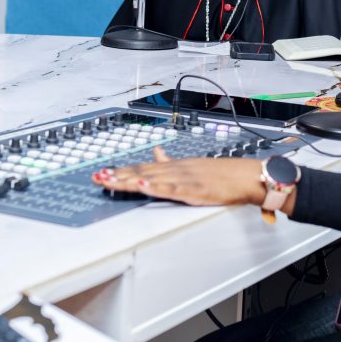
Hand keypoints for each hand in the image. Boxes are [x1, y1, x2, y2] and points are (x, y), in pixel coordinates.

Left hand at [91, 146, 267, 206]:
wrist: (245, 176)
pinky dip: (155, 187)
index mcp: (174, 166)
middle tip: (96, 177)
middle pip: (141, 172)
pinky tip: (141, 185)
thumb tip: (156, 151)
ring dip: (128, 179)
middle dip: (117, 175)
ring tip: (108, 180)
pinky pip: (171, 189)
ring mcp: (183, 178)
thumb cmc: (221, 174)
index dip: (121, 170)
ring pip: (151, 178)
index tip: (102, 172)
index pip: (142, 167)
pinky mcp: (194, 189)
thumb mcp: (192, 165)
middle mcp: (175, 170)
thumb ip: (171, 161)